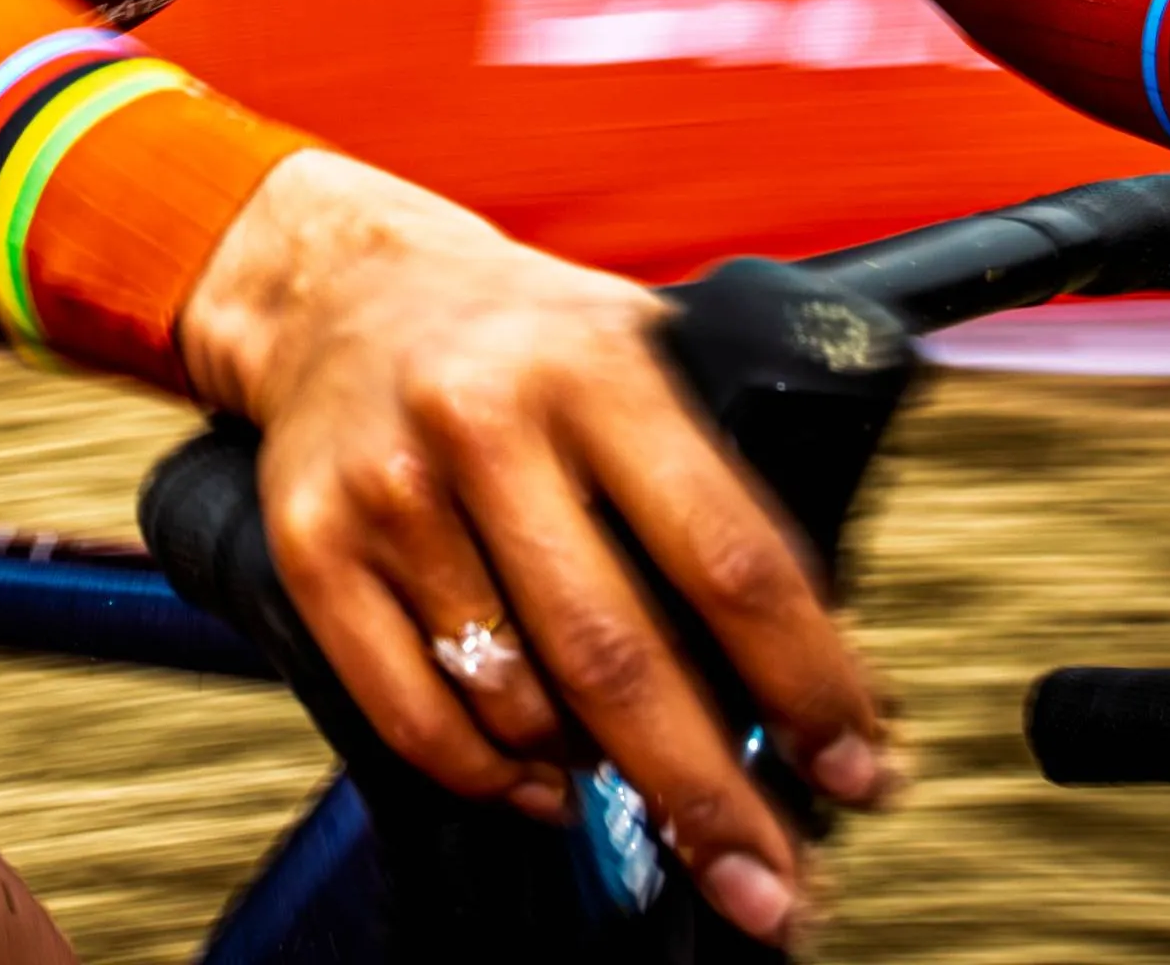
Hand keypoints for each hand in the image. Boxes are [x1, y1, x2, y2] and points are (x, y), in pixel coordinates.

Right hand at [177, 153, 890, 946]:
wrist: (339, 287)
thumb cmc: (517, 337)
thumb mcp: (637, 351)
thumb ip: (714, 480)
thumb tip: (815, 674)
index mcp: (597, 364)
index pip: (728, 553)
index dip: (806, 682)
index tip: (856, 769)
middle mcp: (486, 420)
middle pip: (618, 655)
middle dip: (707, 794)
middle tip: (768, 881)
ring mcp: (390, 489)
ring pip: (514, 701)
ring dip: (593, 774)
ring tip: (633, 781)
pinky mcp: (313, 550)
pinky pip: (414, 718)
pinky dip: (491, 777)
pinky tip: (542, 782)